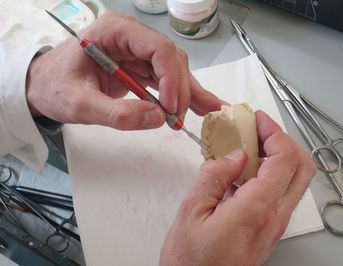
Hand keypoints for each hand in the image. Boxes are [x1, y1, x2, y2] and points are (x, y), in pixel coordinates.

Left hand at [26, 12, 221, 129]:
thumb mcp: (79, 104)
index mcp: (114, 32)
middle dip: (180, 90)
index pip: (156, 48)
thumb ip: (116, 114)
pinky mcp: (139, 67)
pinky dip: (182, 94)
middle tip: (180, 119)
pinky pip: (166, 79)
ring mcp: (136, 51)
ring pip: (174, 69)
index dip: (170, 78)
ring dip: (189, 92)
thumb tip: (157, 118)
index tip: (170, 107)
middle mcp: (130, 37)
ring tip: (208, 111)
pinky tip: (201, 105)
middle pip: (170, 59)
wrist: (43, 86)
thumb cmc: (54, 87)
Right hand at [160, 111, 316, 265]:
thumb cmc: (191, 263)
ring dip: (278, 155)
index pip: (284, 160)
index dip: (274, 132)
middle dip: (284, 140)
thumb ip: (213, 177)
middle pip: (302, 168)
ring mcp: (275, 225)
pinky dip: (270, 172)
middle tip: (259, 129)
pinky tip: (245, 169)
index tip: (257, 120)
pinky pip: (280, 193)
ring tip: (250, 145)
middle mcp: (274, 218)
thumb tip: (234, 155)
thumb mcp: (191, 213)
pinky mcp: (269, 229)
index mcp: (256, 210)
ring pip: (295, 180)